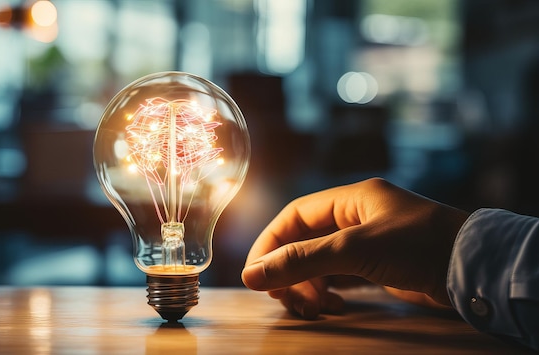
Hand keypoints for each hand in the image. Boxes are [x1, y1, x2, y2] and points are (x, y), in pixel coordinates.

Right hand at [241, 178, 468, 318]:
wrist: (473, 268)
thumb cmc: (418, 245)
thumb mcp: (354, 249)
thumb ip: (302, 260)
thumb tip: (252, 274)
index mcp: (350, 199)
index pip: (295, 216)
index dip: (271, 243)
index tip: (256, 273)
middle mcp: (356, 217)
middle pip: (305, 241)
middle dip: (290, 270)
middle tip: (285, 298)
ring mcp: (367, 242)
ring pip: (320, 261)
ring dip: (308, 284)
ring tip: (311, 307)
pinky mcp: (378, 265)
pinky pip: (339, 276)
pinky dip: (328, 291)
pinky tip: (330, 305)